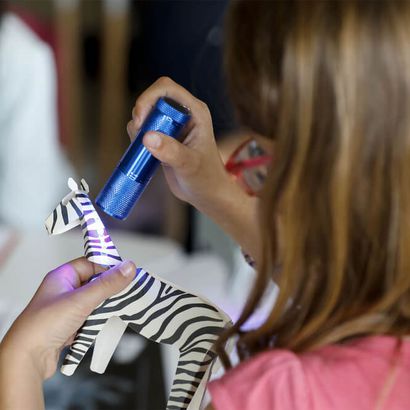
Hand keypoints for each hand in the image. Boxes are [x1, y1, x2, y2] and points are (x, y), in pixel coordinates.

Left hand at [0, 258, 134, 379]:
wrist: (26, 359)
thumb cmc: (45, 324)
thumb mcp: (82, 299)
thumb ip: (108, 283)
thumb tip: (129, 267)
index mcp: (63, 277)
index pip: (91, 263)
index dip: (108, 266)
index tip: (127, 272)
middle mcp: (65, 290)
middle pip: (95, 283)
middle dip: (111, 288)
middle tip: (130, 291)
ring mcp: (68, 309)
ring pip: (96, 301)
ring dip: (107, 305)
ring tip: (123, 307)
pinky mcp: (71, 326)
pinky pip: (92, 317)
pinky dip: (101, 320)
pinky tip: (110, 322)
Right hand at [127, 76, 233, 213]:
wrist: (207, 194)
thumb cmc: (206, 178)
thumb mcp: (189, 165)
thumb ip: (171, 151)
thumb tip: (147, 137)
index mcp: (195, 111)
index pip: (167, 88)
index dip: (148, 98)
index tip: (140, 120)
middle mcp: (183, 114)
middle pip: (153, 98)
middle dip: (141, 112)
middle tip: (139, 136)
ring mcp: (173, 126)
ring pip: (146, 113)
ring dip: (138, 126)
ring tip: (144, 148)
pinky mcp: (164, 138)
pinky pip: (144, 128)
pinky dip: (137, 136)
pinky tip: (143, 152)